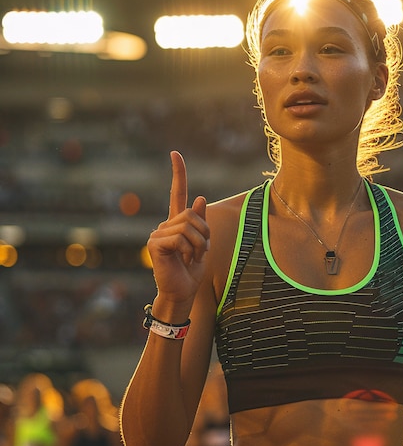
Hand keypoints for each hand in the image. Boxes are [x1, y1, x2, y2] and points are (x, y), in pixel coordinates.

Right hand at [147, 151, 209, 309]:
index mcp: (177, 222)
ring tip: (192, 258)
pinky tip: (183, 260)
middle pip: (192, 214)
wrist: (182, 292)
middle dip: (204, 233)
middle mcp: (165, 224)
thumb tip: (200, 197)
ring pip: (188, 227)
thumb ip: (201, 222)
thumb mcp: (202, 244)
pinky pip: (180, 238)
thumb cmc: (191, 270)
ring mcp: (157, 233)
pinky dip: (189, 251)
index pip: (178, 193)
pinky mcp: (154, 244)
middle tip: (200, 251)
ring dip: (199, 245)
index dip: (178, 174)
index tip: (175, 153)